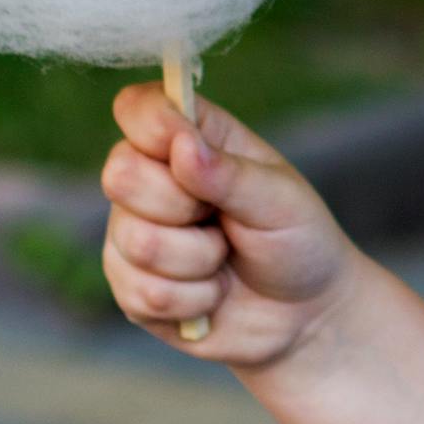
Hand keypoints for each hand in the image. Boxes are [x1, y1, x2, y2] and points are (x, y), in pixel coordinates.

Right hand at [99, 82, 356, 376]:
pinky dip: (193, 300)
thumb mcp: (280, 200)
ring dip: (199, 261)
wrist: (303, 315)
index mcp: (189, 139)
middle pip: (120, 174)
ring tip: (224, 259)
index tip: (188, 147)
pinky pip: (143, 293)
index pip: (138, 108)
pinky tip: (212, 294)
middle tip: (223, 219)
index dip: (153, 125)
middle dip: (182, 207)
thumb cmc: (296, 240)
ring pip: (137, 241)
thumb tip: (183, 146)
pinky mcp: (130, 287)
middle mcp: (150, 180)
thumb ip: (230, 174)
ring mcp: (132, 233)